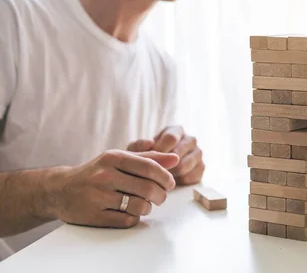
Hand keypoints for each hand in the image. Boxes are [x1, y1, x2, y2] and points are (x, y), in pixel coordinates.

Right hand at [49, 150, 178, 228]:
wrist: (59, 189)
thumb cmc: (97, 172)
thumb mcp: (119, 159)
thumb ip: (148, 158)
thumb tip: (175, 158)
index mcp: (113, 158)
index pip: (149, 167)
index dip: (165, 177)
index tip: (170, 183)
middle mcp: (104, 175)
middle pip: (147, 188)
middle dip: (161, 195)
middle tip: (160, 197)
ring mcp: (98, 196)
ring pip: (139, 206)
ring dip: (148, 208)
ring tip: (145, 204)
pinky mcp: (94, 215)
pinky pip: (127, 220)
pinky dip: (134, 217)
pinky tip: (130, 212)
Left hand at [128, 126, 204, 185]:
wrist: (157, 170)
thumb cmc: (145, 157)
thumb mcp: (137, 150)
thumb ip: (139, 145)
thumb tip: (150, 143)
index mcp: (176, 130)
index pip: (171, 138)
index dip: (159, 150)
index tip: (149, 160)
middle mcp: (190, 139)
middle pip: (178, 153)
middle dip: (163, 165)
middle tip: (153, 171)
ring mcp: (198, 153)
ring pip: (184, 166)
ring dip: (170, 174)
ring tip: (160, 176)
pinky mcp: (201, 168)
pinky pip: (190, 177)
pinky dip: (179, 181)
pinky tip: (171, 179)